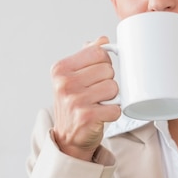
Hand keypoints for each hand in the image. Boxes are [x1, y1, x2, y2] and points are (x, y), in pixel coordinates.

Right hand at [51, 36, 120, 160]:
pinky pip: (116, 108)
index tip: (96, 76)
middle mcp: (64, 83)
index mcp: (61, 69)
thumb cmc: (74, 105)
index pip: (98, 53)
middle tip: (95, 95)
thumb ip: (87, 56)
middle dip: (107, 83)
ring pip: (114, 88)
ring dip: (111, 98)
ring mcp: (74, 100)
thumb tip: (102, 39)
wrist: (68, 138)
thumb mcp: (74, 77)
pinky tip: (100, 116)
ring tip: (98, 105)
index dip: (104, 64)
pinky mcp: (86, 116)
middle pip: (108, 70)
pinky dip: (113, 113)